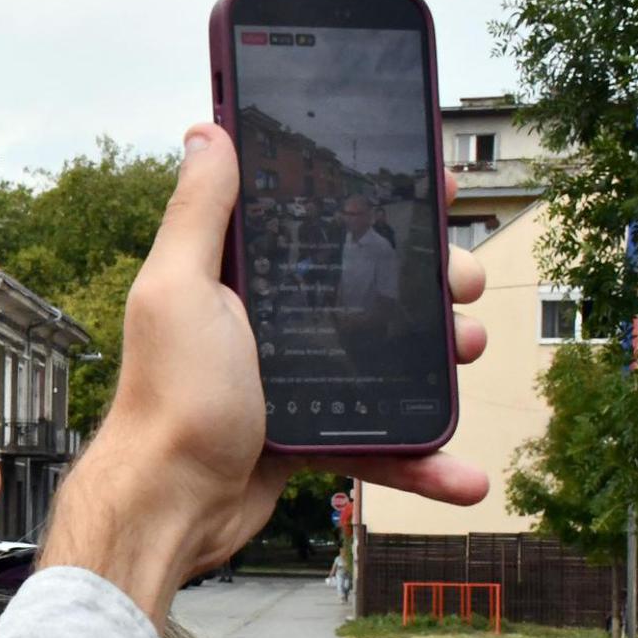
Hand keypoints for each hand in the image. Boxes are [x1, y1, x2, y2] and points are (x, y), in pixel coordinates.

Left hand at [43, 122, 487, 620]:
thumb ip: (198, 213)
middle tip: (460, 280)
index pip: (312, 218)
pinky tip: (462, 472)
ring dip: (438, 355)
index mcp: (236, 278)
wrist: (171, 507)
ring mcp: (290, 379)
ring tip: (468, 348)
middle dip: (425, 280)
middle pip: (364, 285)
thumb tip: (206, 130)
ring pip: (385, 357)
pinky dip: (420, 458)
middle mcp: (264, 322)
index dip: (370, 197)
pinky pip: (379, 440)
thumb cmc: (168, 400)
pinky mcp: (307, 434)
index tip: (428, 184)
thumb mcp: (179, 290)